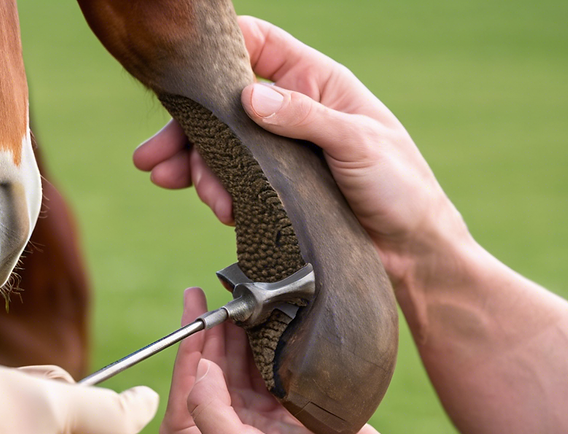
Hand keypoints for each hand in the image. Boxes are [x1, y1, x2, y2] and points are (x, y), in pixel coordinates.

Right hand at [134, 16, 465, 280]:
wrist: (413, 252)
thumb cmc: (402, 187)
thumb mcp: (358, 143)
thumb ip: (305, 117)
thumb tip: (251, 98)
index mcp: (317, 84)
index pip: (257, 46)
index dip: (218, 53)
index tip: (182, 74)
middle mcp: (294, 113)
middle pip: (224, 106)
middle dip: (186, 130)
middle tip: (153, 158)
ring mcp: (282, 154)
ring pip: (222, 148)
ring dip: (197, 167)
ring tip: (189, 189)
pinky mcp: (277, 192)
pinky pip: (234, 184)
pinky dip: (216, 193)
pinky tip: (218, 208)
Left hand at [160, 289, 465, 433]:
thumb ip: (222, 426)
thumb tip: (200, 372)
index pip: (186, 409)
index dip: (185, 366)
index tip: (196, 325)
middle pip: (210, 386)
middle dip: (204, 343)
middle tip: (206, 299)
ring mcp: (278, 428)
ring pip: (240, 377)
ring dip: (232, 342)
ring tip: (234, 306)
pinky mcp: (307, 415)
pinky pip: (275, 375)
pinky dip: (264, 348)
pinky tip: (269, 325)